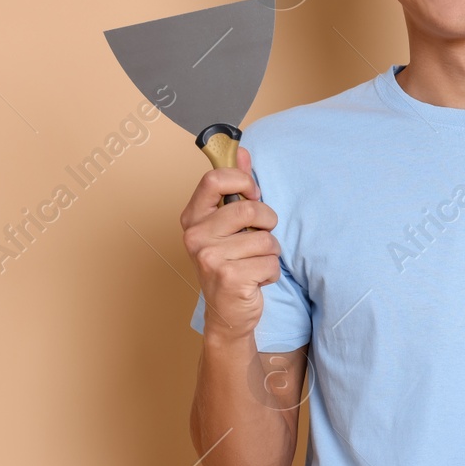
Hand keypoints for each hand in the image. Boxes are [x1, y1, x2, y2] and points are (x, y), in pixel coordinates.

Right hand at [179, 146, 281, 341]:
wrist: (227, 314)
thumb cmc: (230, 263)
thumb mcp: (228, 225)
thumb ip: (235, 187)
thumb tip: (242, 152)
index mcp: (193, 218)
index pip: (214, 179)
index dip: (242, 182)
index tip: (253, 194)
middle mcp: (195, 236)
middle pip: (248, 209)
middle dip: (267, 222)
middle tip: (261, 235)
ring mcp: (209, 258)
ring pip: (265, 239)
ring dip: (270, 252)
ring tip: (254, 263)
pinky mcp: (228, 278)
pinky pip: (270, 263)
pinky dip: (271, 273)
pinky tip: (255, 280)